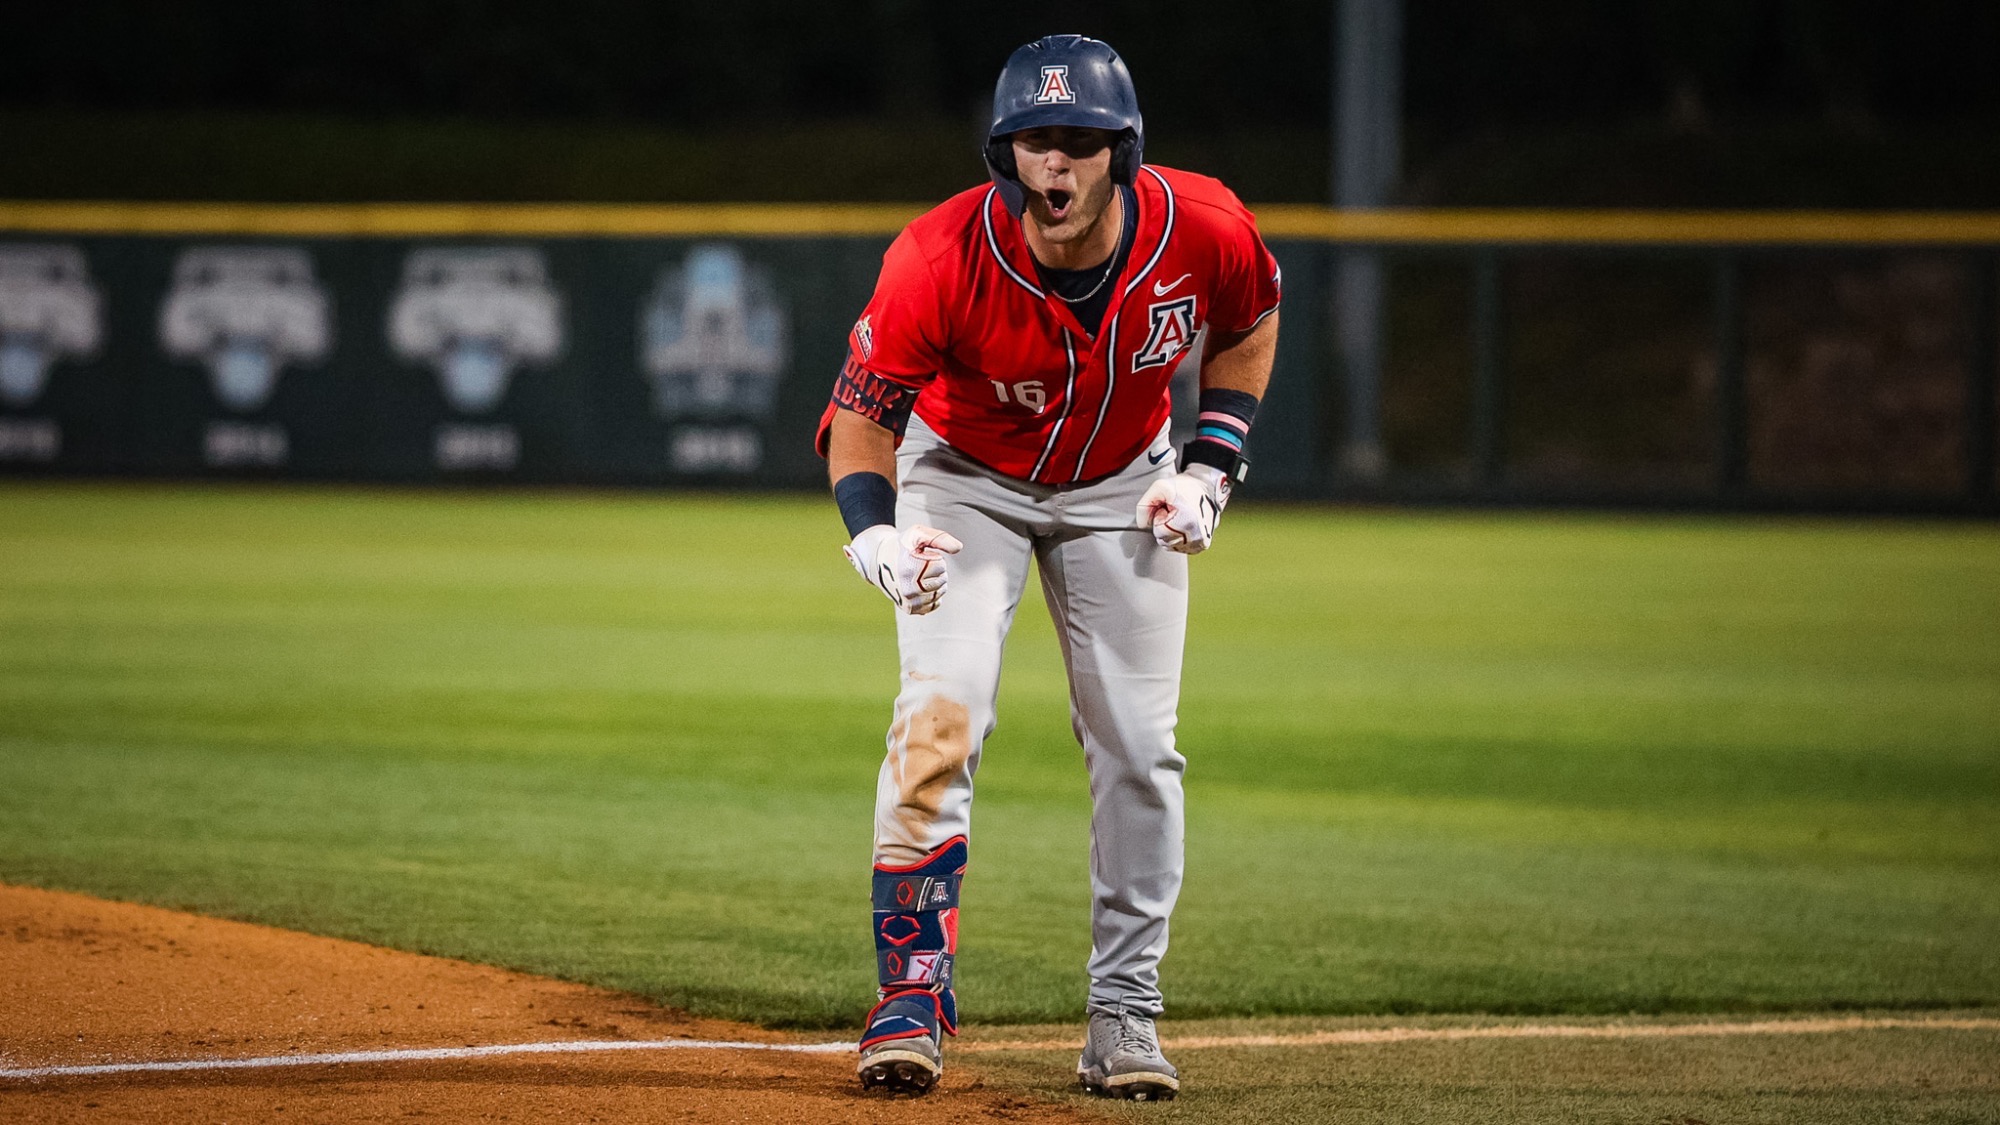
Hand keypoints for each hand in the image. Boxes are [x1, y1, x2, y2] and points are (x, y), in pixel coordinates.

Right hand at [843, 524, 963, 613]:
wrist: (879, 562)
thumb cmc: (902, 546)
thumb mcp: (918, 534)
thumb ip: (939, 538)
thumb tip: (959, 548)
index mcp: (910, 569)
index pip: (940, 565)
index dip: (933, 557)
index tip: (919, 556)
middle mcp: (909, 589)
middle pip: (942, 580)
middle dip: (936, 570)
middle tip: (919, 566)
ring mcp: (909, 601)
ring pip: (940, 592)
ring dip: (935, 582)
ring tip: (919, 575)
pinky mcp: (911, 609)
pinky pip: (935, 603)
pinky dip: (933, 595)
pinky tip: (921, 586)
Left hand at [1137, 463, 1229, 553]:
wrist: (1208, 487)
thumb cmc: (1183, 487)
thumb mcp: (1159, 487)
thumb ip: (1144, 506)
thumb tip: (1142, 525)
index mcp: (1187, 522)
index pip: (1159, 532)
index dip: (1160, 517)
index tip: (1170, 508)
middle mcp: (1197, 536)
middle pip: (1164, 541)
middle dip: (1165, 526)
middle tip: (1176, 512)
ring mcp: (1201, 542)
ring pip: (1172, 546)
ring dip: (1172, 533)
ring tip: (1181, 517)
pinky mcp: (1203, 545)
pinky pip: (1180, 548)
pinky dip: (1179, 537)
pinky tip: (1186, 524)